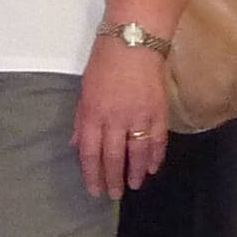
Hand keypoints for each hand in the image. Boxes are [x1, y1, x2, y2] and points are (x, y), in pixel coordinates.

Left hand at [75, 39, 170, 197]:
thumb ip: (82, 120)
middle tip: (115, 195)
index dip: (92, 174)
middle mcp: (115, 118)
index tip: (94, 190)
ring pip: (137, 153)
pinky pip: (157, 140)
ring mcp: (139, 116)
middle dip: (113, 179)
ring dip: (136, 172)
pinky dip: (156, 156)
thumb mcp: (85, 90)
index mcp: (93, 114)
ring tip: (134, 185)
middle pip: (113, 157)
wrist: (134, 41)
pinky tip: (153, 168)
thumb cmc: (104, 62)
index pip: (90, 153)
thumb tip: (77, 145)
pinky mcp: (158, 111)